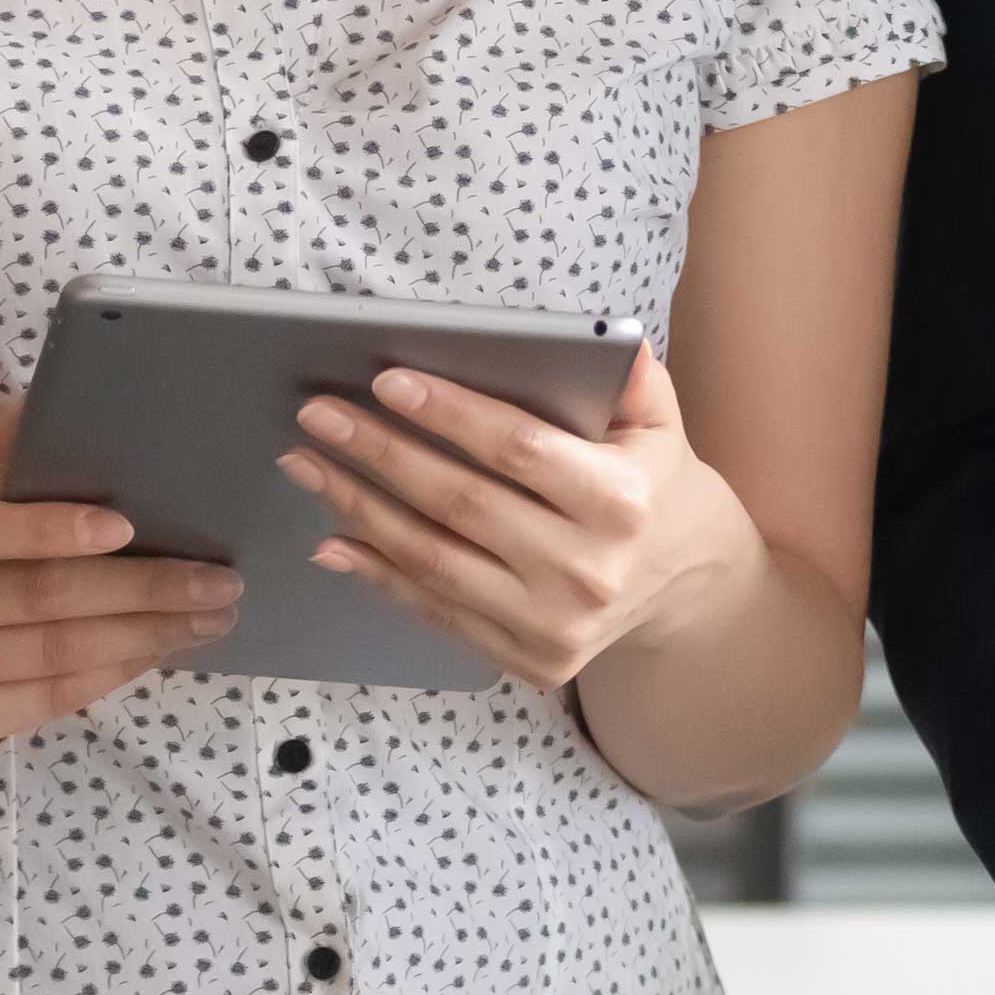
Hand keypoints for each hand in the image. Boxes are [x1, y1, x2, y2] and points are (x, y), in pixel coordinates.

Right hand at [0, 403, 244, 752]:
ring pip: (56, 654)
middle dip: (143, 589)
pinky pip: (49, 698)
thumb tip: (46, 405)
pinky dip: (115, 673)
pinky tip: (160, 650)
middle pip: (39, 598)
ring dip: (148, 635)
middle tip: (219, 579)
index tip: (125, 525)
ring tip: (211, 616)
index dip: (51, 530)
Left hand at [277, 344, 757, 690]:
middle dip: (378, 452)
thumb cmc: (656, 488)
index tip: (384, 382)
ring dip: (357, 509)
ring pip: (433, 559)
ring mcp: (554, 625)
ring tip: (306, 465)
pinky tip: (333, 537)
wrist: (688, 588)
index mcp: (620, 502)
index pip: (517, 449)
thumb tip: (606, 334)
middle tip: (319, 414)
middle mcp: (587, 570)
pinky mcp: (531, 661)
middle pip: (459, 503)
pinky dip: (378, 573)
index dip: (447, 413)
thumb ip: (632, 378)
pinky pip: (437, 609)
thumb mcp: (659, 425)